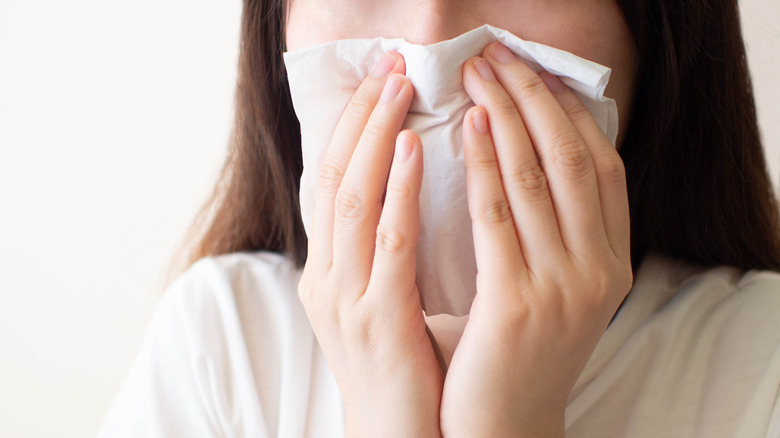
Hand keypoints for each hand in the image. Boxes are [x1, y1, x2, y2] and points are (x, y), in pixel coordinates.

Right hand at [297, 52, 443, 437]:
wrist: (396, 435)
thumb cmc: (399, 364)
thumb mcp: (378, 297)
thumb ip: (381, 246)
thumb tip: (404, 188)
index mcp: (327, 268)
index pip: (330, 179)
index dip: (351, 125)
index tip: (378, 80)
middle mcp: (325, 275)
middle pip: (333, 175)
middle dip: (361, 115)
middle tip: (387, 63)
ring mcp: (345, 297)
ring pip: (351, 197)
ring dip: (375, 135)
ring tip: (398, 86)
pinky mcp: (376, 317)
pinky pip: (387, 242)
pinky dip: (397, 190)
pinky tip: (413, 148)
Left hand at [440, 43, 632, 436]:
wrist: (504, 424)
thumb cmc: (518, 351)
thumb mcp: (556, 290)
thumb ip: (556, 234)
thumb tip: (527, 157)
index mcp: (612, 263)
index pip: (605, 167)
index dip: (572, 112)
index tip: (537, 73)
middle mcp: (598, 270)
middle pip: (571, 160)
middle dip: (534, 98)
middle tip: (498, 57)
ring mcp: (562, 287)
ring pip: (536, 178)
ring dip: (506, 115)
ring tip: (478, 75)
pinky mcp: (517, 303)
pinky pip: (497, 216)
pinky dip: (483, 164)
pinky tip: (468, 127)